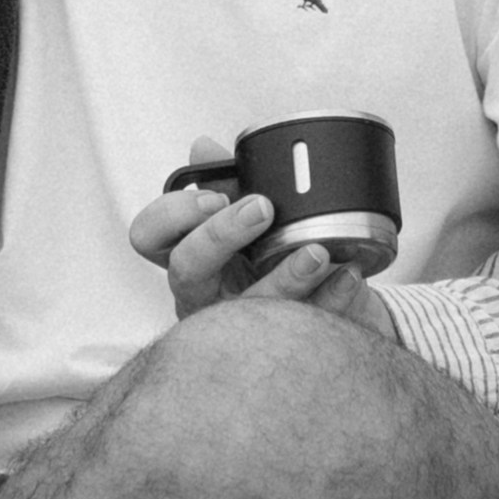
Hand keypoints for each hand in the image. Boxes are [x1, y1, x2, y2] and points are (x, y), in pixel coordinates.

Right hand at [125, 133, 398, 347]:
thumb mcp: (246, 220)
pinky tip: (349, 276)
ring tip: (318, 251)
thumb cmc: (270, 260)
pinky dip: (331, 300)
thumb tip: (204, 147)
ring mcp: (236, 330)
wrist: (321, 307)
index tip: (215, 194)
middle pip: (186, 270)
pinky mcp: (280, 352)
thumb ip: (226, 181)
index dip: (174, 214)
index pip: (149, 236)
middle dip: (220, 235)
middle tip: (262, 209)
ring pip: (245, 312)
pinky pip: (302, 332)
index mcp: (189, 258)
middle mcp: (202, 296)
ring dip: (283, 277)